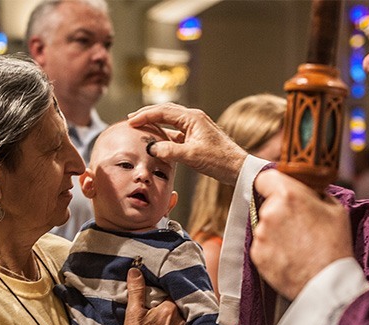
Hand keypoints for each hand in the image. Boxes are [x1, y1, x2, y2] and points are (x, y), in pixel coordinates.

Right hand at [122, 267, 190, 324]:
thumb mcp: (133, 312)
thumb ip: (136, 290)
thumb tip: (135, 271)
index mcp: (171, 309)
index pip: (172, 297)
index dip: (165, 298)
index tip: (158, 302)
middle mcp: (183, 322)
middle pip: (180, 311)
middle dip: (172, 312)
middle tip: (161, 317)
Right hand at [127, 103, 247, 184]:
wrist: (237, 168)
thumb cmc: (219, 161)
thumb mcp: (192, 156)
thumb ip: (169, 151)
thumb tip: (150, 148)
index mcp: (193, 118)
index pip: (163, 111)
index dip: (145, 116)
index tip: (130, 121)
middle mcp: (194, 118)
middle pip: (165, 111)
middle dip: (148, 114)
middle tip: (131, 119)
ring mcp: (195, 128)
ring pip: (170, 121)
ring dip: (155, 123)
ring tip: (140, 127)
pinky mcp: (196, 138)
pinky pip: (176, 132)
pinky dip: (164, 134)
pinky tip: (156, 140)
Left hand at [251, 170, 352, 299]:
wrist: (328, 283)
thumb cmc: (335, 245)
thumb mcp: (335, 208)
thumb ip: (314, 193)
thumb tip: (306, 190)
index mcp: (288, 195)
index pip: (265, 178)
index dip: (273, 184)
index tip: (280, 191)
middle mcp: (269, 212)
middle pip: (267, 204)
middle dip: (280, 210)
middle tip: (299, 224)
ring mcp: (260, 235)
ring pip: (264, 225)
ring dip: (276, 231)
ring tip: (298, 244)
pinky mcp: (256, 255)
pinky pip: (262, 245)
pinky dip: (272, 249)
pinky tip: (290, 256)